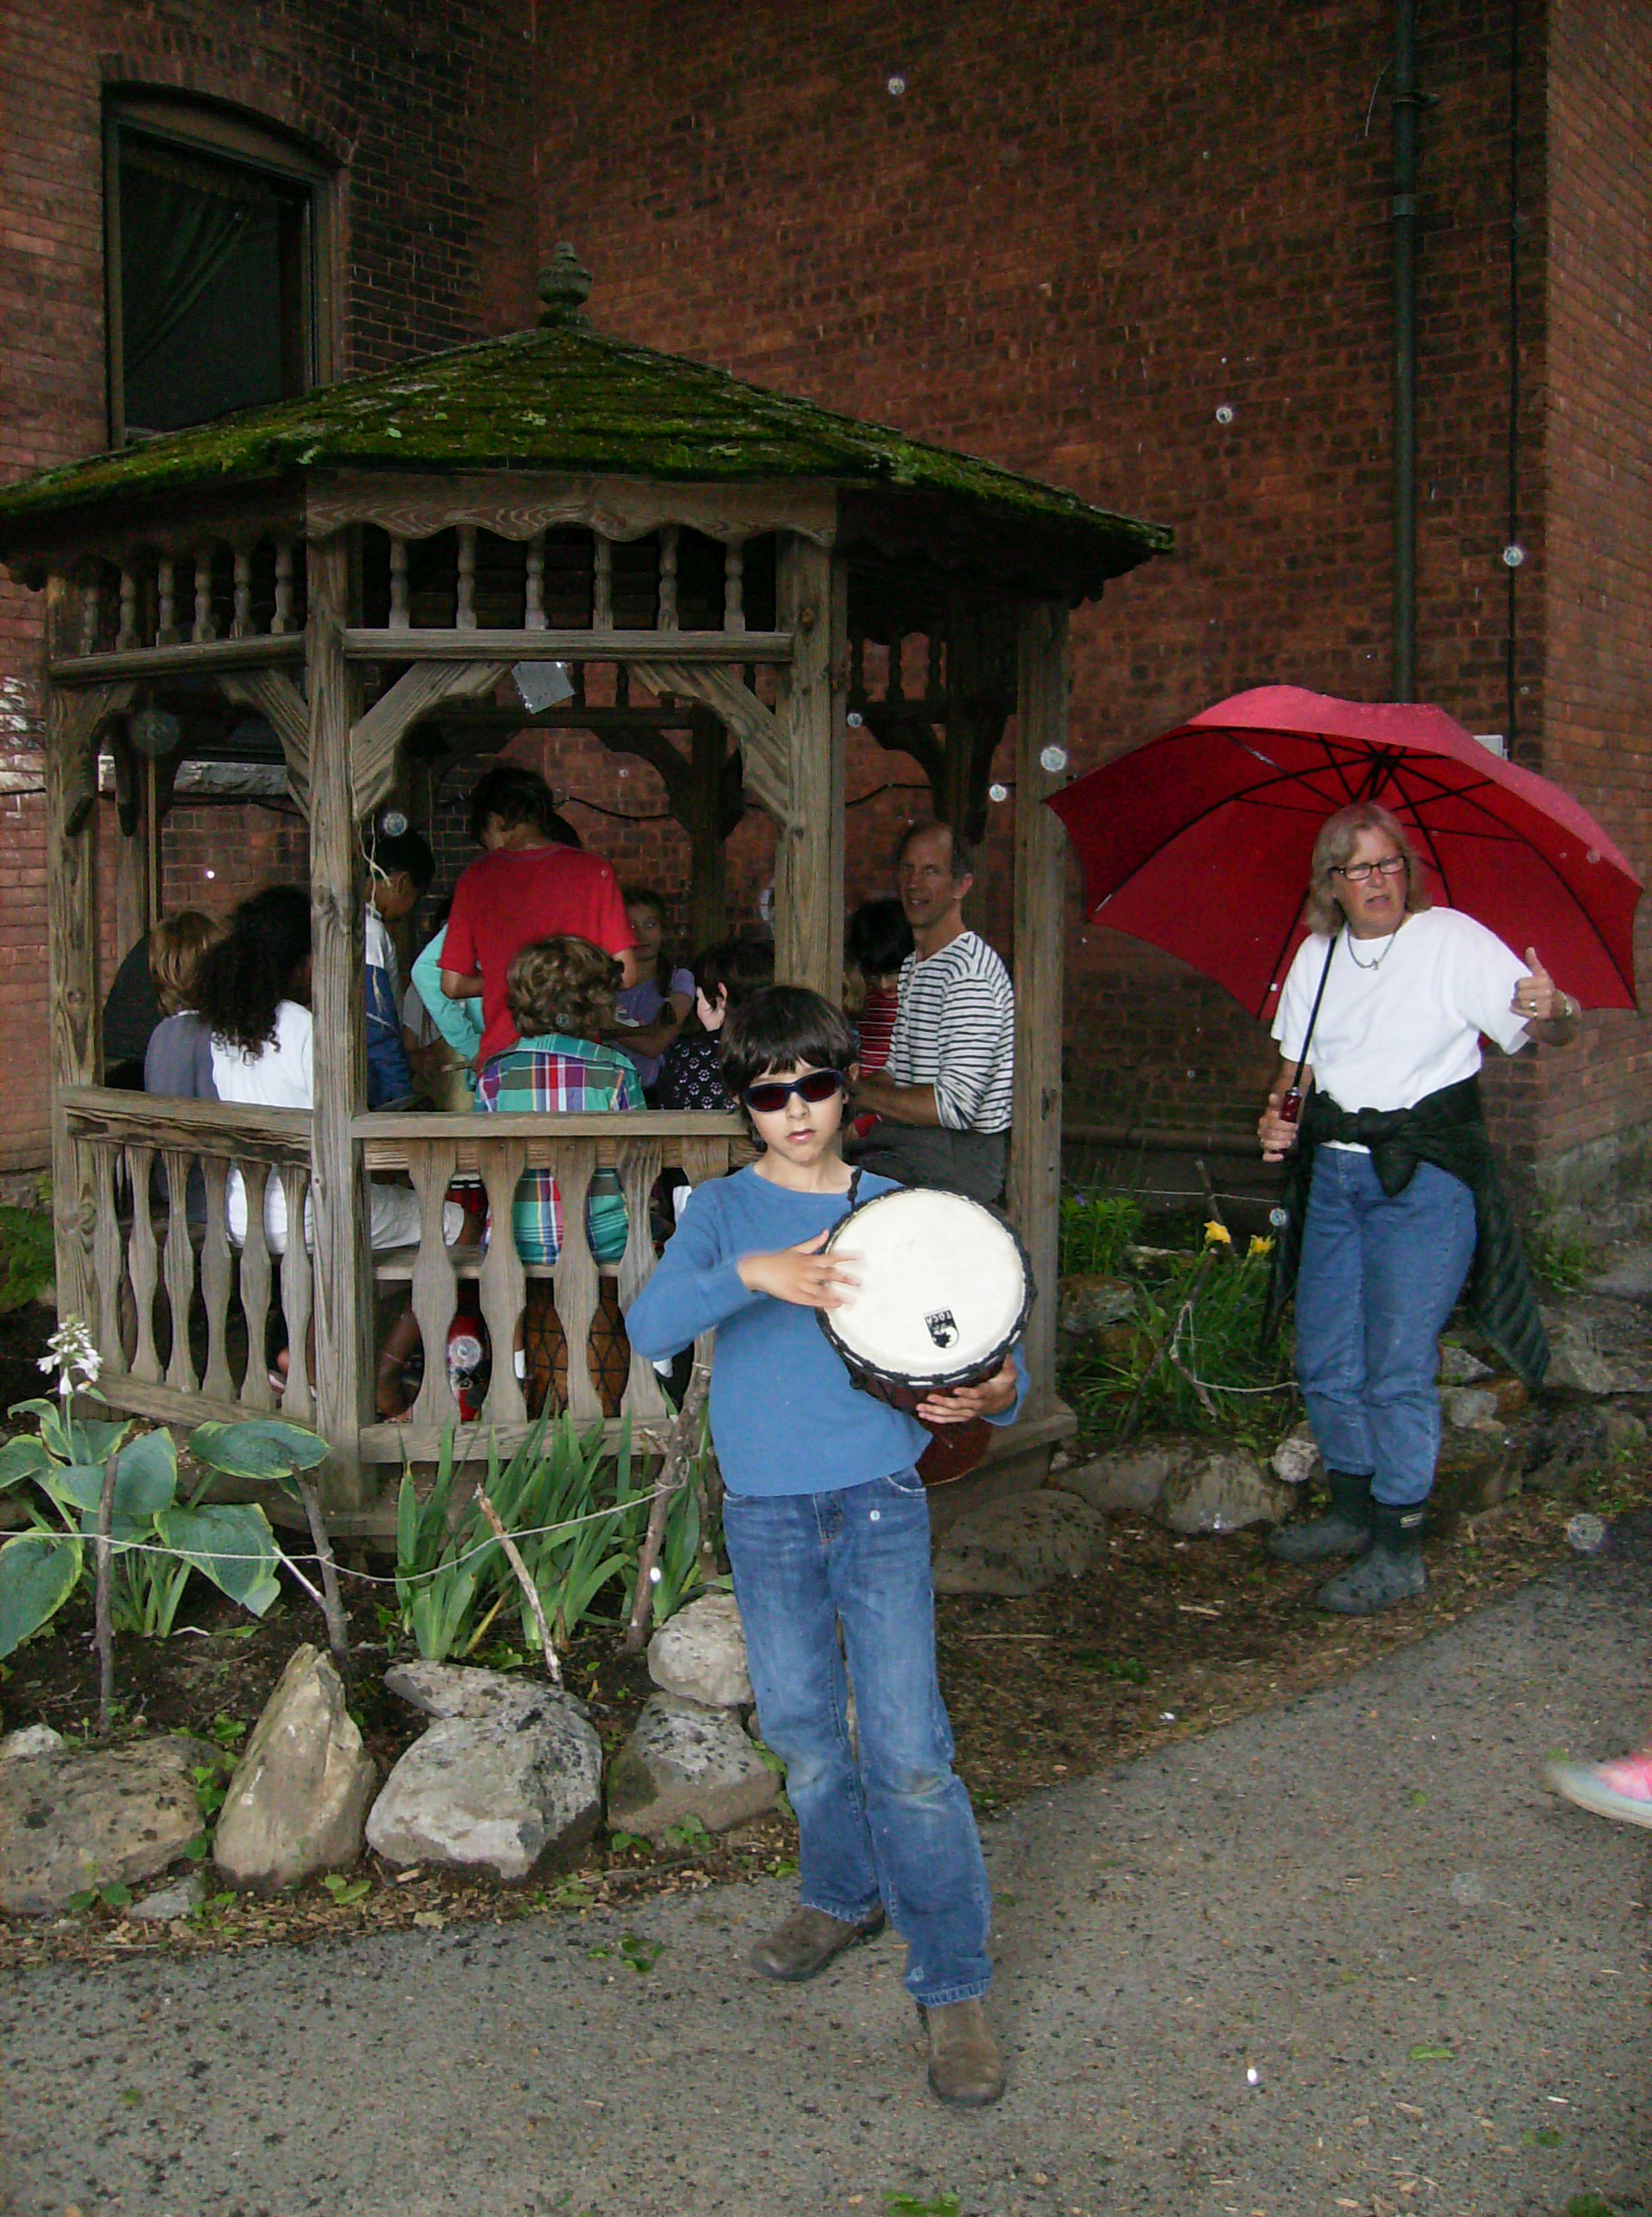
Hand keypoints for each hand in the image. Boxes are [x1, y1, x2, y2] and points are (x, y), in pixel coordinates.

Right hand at [737, 1229, 859, 1309]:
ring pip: (822, 1290)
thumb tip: (826, 1232)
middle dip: (844, 1278)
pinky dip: (824, 1303)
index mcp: (808, 1259)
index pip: (831, 1257)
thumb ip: (813, 1243)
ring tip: (852, 1299)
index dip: (847, 1257)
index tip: (861, 1257)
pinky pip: (812, 1301)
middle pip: (829, 1274)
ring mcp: (800, 1284)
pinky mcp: (794, 1296)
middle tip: (859, 1282)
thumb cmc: (779, 1260)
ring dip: (837, 1294)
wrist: (759, 1270)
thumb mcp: (796, 1249)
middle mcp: (806, 1271)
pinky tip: (835, 1305)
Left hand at [917, 1351, 1017, 1424]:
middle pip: (959, 1406)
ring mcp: (970, 1412)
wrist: (1003, 1401)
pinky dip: (936, 1418)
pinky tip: (923, 1415)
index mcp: (987, 1393)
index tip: (956, 1389)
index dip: (967, 1394)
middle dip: (944, 1402)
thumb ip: (1007, 1363)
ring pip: (951, 1414)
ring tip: (921, 1407)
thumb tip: (1004, 1350)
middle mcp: (977, 1406)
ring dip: (935, 1411)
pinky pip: (948, 1419)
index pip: (976, 1395)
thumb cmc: (1004, 1384)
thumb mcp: (1010, 1373)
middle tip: (930, 1397)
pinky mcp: (964, 1416)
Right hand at [1258, 1091, 1298, 1161]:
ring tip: (1289, 1141)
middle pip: (1271, 1135)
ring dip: (1280, 1144)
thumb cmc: (1284, 1115)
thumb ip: (1277, 1102)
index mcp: (1264, 1120)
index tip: (1295, 1125)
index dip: (1285, 1125)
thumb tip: (1272, 1095)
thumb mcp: (1282, 1107)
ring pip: (1267, 1145)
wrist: (1285, 1123)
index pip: (1272, 1123)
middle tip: (1294, 1133)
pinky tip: (1281, 1155)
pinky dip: (1273, 1158)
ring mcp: (1264, 1141)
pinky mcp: (1268, 1151)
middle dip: (1285, 1134)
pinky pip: (1266, 1157)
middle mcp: (1262, 1131)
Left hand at [1511, 948, 1572, 1024]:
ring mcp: (1544, 1004)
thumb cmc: (1547, 988)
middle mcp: (1545, 992)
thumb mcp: (1542, 975)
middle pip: (1519, 994)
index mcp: (1544, 981)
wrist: (1561, 1006)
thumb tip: (1529, 949)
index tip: (1520, 986)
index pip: (1520, 983)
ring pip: (1521, 1003)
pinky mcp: (1542, 1015)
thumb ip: (1534, 963)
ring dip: (1515, 1003)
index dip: (1518, 985)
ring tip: (1516, 1001)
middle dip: (1517, 995)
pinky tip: (1513, 1008)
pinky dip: (1516, 1010)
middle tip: (1518, 995)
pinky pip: (1524, 1013)